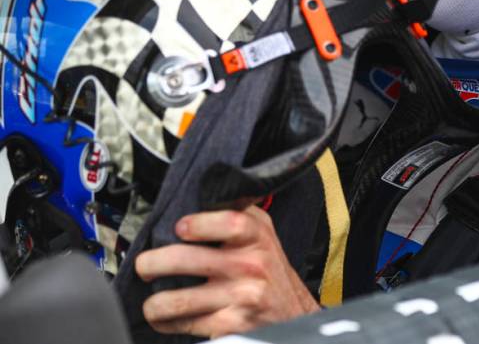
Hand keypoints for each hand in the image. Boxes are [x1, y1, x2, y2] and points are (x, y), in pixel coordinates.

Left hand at [135, 205, 320, 337]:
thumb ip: (238, 213)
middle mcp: (250, 265)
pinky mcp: (231, 324)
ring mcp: (240, 296)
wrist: (291, 312)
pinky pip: (185, 324)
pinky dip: (167, 323)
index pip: (229, 222)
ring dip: (153, 302)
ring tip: (152, 300)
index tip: (179, 228)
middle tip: (144, 266)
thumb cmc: (269, 270)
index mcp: (256, 237)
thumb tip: (198, 196)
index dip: (197, 224)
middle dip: (150, 264)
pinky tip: (167, 318)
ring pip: (176, 300)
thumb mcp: (263, 234)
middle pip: (185, 259)